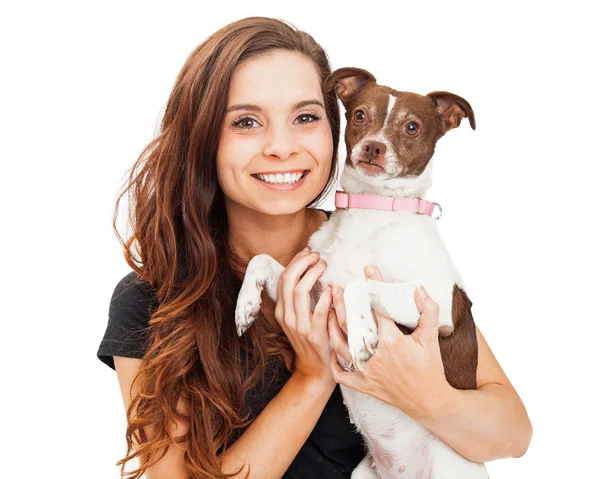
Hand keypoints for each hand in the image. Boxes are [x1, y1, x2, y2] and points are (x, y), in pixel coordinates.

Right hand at [274, 247, 334, 387]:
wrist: (314, 370)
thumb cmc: (311, 340)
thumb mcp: (300, 318)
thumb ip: (302, 299)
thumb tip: (310, 271)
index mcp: (282, 311)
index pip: (284, 279)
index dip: (295, 262)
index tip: (308, 252)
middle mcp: (287, 317)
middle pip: (289, 280)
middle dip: (302, 263)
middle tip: (317, 256)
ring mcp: (299, 327)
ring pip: (300, 292)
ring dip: (313, 274)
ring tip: (324, 266)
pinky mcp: (315, 336)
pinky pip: (319, 311)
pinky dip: (326, 297)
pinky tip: (332, 289)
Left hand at [328, 265, 450, 418]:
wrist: (429, 402)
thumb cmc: (431, 368)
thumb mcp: (432, 337)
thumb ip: (427, 310)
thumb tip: (419, 288)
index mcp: (391, 340)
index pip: (377, 307)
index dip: (372, 286)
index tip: (368, 270)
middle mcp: (375, 355)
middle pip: (351, 324)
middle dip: (342, 303)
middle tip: (336, 288)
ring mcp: (366, 371)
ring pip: (340, 346)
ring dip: (332, 327)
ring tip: (327, 311)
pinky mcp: (363, 385)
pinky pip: (341, 374)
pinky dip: (333, 362)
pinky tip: (330, 348)